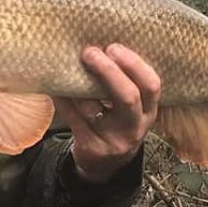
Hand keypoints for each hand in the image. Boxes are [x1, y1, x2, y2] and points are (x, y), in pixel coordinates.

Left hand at [54, 44, 160, 184]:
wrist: (106, 165)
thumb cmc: (117, 123)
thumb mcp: (131, 108)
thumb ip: (124, 82)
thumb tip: (98, 40)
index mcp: (149, 111)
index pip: (151, 86)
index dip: (134, 64)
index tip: (114, 46)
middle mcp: (135, 127)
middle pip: (127, 97)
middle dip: (108, 71)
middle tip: (89, 52)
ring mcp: (113, 140)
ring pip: (93, 108)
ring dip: (78, 83)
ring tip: (67, 63)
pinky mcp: (91, 148)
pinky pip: (73, 118)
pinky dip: (63, 98)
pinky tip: (56, 84)